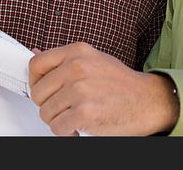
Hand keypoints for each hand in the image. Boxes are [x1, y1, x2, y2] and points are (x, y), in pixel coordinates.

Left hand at [29, 42, 178, 135]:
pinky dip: (66, 131)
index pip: (36, 65)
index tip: (43, 89)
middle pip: (38, 92)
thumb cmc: (123, 84)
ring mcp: (80, 90)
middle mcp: (77, 67)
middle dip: (48, 104)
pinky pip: (57, 127)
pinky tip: (80, 125)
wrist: (148, 101)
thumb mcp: (94, 60)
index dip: (35, 81)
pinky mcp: (84, 112)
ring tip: (76, 115)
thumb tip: (36, 55)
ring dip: (58, 119)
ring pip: (46, 112)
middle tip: (65, 107)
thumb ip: (65, 59)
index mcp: (78, 52)